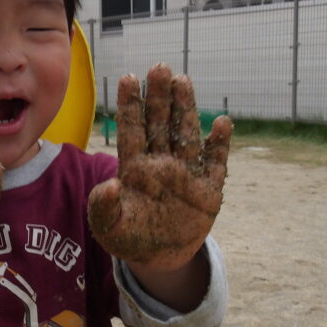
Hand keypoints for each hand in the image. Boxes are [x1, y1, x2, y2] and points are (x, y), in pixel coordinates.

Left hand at [88, 63, 232, 270]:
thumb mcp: (109, 227)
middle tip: (159, 67)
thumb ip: (104, 207)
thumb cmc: (128, 237)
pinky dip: (220, 144)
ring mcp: (185, 174)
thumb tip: (111, 184)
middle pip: (159, 124)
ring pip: (185, 134)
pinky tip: (222, 122)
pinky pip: (215, 163)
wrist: (157, 258)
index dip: (130, 105)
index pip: (132, 131)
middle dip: (159, 97)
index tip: (127, 78)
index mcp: (134, 169)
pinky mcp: (208, 190)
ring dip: (185, 109)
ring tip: (183, 81)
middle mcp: (160, 163)